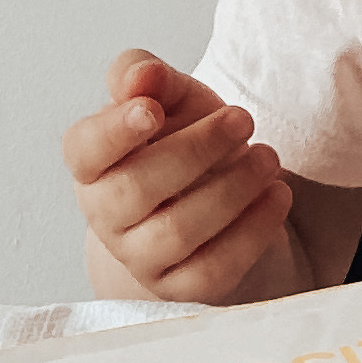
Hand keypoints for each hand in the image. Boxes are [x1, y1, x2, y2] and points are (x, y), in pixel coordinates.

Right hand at [63, 48, 296, 302]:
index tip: (152, 110)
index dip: (114, 132)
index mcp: (93, 163)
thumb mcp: (169, 97)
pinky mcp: (183, 286)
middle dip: (195, 151)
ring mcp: (141, 256)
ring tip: (268, 158)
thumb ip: (146, 76)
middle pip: (135, 189)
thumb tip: (142, 76)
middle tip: (242, 120)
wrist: (207, 197)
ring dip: (231, 190)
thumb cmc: (180, 141)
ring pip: (177, 231)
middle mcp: (107, 214)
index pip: (83, 150)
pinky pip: (214, 268)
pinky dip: (252, 230)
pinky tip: (278, 194)